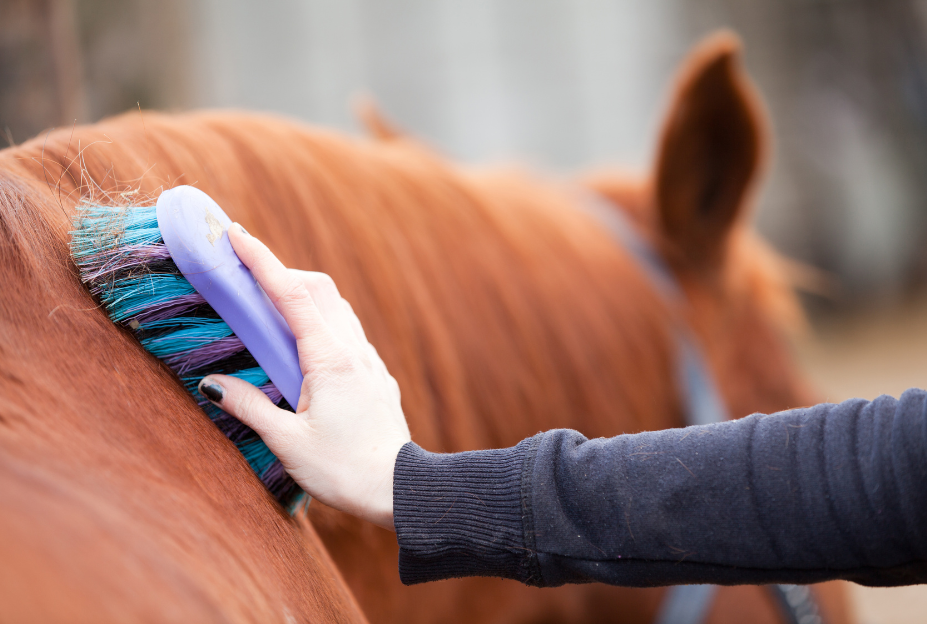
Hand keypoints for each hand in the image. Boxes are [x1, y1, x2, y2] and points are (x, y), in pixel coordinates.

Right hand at [197, 224, 410, 529]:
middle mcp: (354, 351)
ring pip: (336, 308)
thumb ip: (249, 406)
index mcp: (330, 360)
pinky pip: (347, 331)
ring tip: (268, 303)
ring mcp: (369, 361)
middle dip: (280, 271)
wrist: (399, 490)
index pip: (292, 295)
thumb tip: (211, 384)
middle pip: (318, 290)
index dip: (263, 260)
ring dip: (302, 295)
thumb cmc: (343, 470)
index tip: (236, 233)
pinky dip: (320, 320)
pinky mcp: (375, 375)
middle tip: (245, 269)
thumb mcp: (287, 442)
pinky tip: (303, 342)